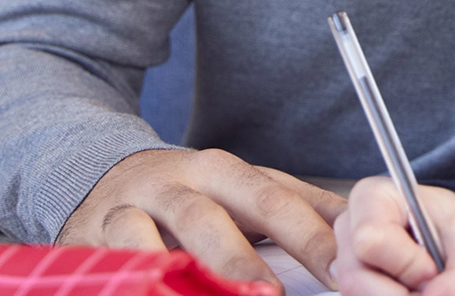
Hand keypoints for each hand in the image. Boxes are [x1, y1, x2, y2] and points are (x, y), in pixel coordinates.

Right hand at [58, 148, 345, 291]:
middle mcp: (179, 184)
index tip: (344, 269)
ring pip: (160, 240)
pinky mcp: (93, 237)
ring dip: (191, 272)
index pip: (276, 200)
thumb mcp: (243, 190)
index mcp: (225, 171)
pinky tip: (160, 291)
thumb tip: (361, 227)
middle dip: (245, 260)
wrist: (101, 177)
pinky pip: (116, 261)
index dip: (311, 236)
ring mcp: (132, 209)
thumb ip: (299, 208)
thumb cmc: (190, 195)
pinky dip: (138, 278)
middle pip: (212, 217)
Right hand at [336, 176, 454, 295]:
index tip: (433, 270)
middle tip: (435, 286)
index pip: (371, 240)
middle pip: (356, 279)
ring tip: (427, 287)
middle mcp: (350, 230)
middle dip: (403, 294)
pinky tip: (414, 293)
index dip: (406, 265)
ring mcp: (346, 262)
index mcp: (373, 198)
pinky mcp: (352, 286)